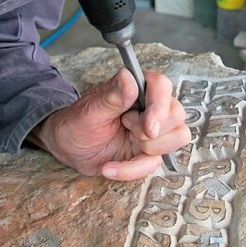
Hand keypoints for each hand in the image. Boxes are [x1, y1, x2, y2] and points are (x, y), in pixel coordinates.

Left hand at [28, 69, 189, 179]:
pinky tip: (109, 167)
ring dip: (147, 149)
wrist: (68, 148)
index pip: (163, 87)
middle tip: (126, 129)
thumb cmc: (77, 122)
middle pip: (177, 115)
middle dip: (151, 131)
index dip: (160, 107)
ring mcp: (154, 130)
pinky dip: (131, 170)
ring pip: (177, 137)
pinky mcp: (149, 152)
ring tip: (121, 143)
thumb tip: (128, 76)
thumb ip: (113, 96)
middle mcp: (151, 107)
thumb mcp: (90, 111)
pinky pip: (155, 164)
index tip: (148, 127)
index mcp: (138, 88)